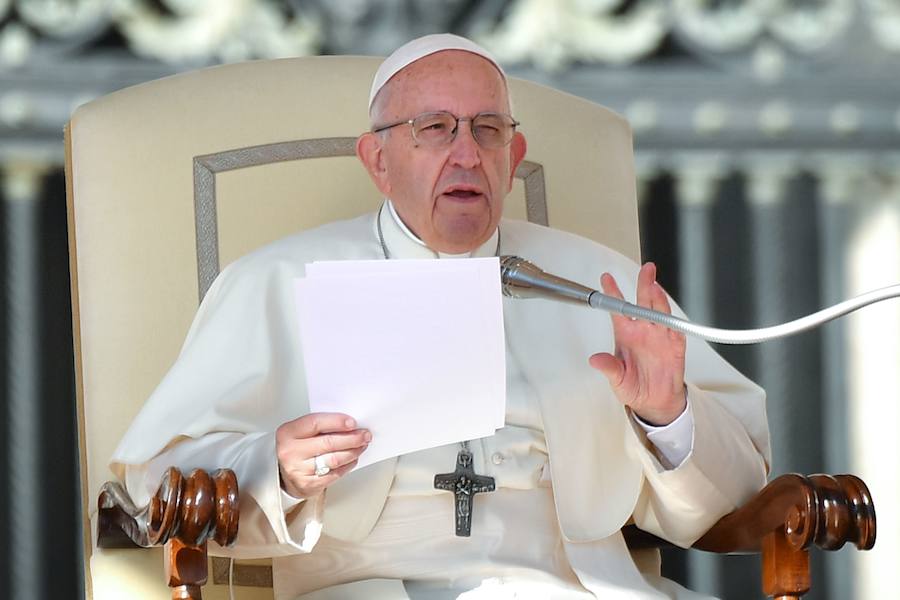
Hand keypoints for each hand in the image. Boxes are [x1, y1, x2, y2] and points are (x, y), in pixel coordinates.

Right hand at [276, 412, 370, 498]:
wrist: (279, 473)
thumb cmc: (294, 448)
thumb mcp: (299, 432)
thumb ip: (319, 427)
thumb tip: (349, 425)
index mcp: (287, 433)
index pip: (315, 423)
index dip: (337, 422)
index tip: (353, 422)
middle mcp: (290, 452)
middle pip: (328, 443)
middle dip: (352, 438)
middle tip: (365, 435)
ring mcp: (298, 470)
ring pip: (334, 460)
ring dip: (353, 452)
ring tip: (362, 445)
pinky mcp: (308, 485)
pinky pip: (334, 474)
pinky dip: (347, 465)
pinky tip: (353, 459)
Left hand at [588, 262, 686, 425]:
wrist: (655, 402)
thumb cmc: (634, 387)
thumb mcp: (617, 380)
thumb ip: (609, 368)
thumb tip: (595, 360)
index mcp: (626, 335)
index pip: (618, 309)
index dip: (612, 292)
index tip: (606, 278)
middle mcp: (643, 331)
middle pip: (643, 302)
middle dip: (644, 284)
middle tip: (646, 270)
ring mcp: (659, 336)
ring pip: (660, 312)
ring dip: (659, 298)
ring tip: (656, 286)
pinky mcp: (674, 346)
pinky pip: (675, 330)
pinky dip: (673, 322)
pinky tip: (669, 313)